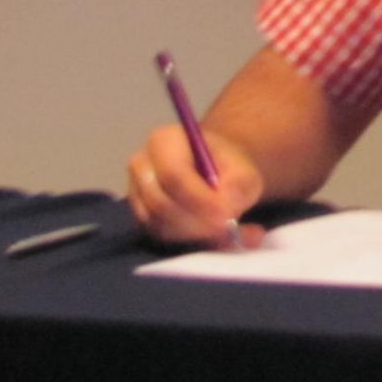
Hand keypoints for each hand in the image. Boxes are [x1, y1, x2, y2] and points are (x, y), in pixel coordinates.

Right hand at [126, 121, 267, 249]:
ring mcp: (136, 193)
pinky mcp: (140, 216)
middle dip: (197, 222)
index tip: (226, 216)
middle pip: (160, 203)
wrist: (216, 173)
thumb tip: (227, 208)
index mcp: (165, 140)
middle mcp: (142, 166)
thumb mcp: (244, 170)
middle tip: (228, 230)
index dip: (199, 200)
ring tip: (230, 234)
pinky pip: (159, 235)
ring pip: (159, 223)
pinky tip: (215, 238)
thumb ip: (239, 185)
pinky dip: (189, 241)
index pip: (173, 175)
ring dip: (195, 234)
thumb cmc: (227, 168)